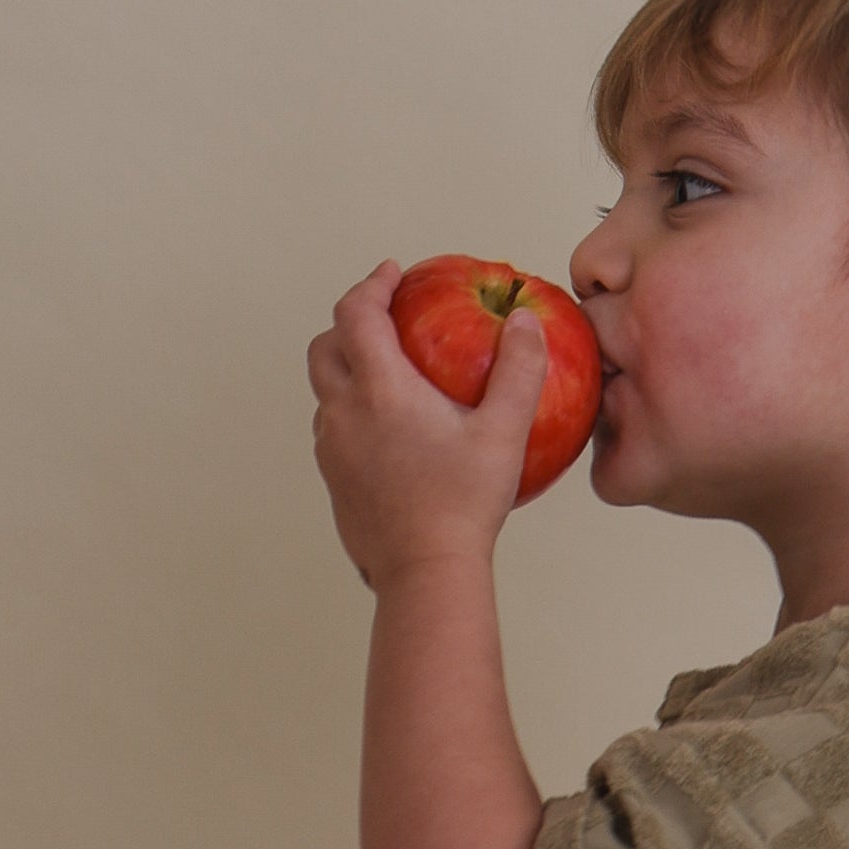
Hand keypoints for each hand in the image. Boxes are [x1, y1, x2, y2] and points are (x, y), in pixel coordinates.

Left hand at [305, 260, 559, 590]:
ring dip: (347, 368)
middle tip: (386, 316)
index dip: (373, 284)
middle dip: (351, 321)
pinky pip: (332, 428)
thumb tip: (524, 322)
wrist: (424, 573)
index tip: (394, 275)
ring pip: (324, 391)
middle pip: (325, 347)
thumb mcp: (503, 432)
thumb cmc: (463, 505)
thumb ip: (519, 369)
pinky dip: (350, 409)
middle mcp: (343, 413)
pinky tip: (387, 427)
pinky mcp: (333, 480)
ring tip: (388, 370)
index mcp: (379, 389)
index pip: (357, 313)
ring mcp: (331, 449)